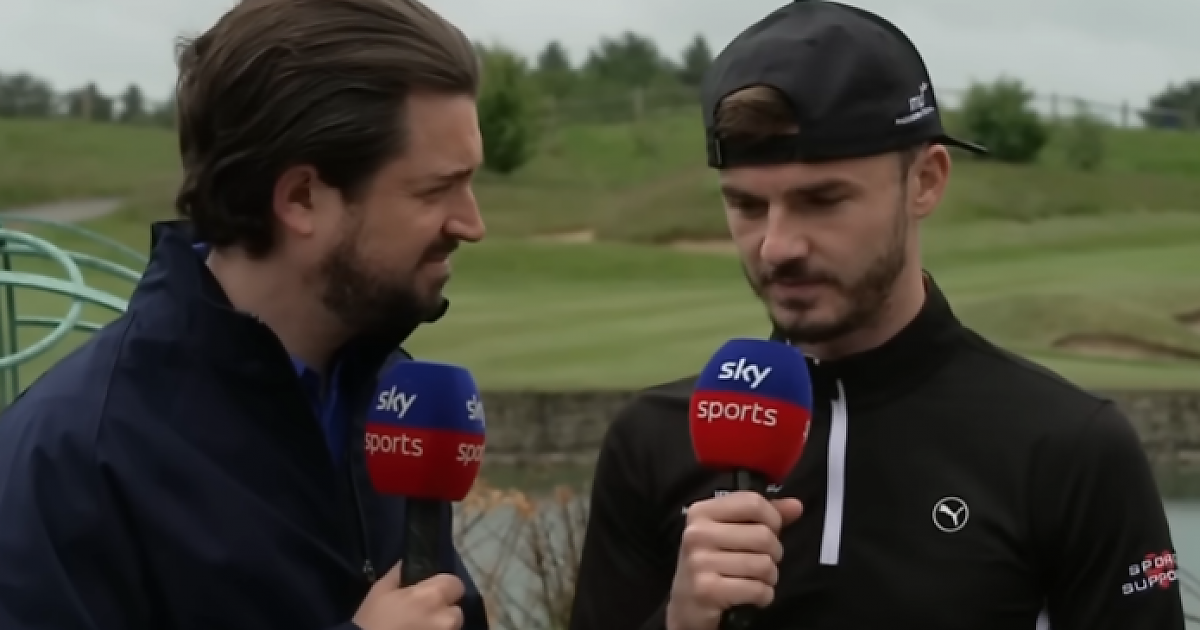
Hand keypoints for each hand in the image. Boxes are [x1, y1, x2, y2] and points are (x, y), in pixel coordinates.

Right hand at [352, 561, 464, 629]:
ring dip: (440, 627)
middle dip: (443, 611)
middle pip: (456, 611)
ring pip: (451, 629)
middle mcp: (446, 619)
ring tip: (419, 629)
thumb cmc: (373, 621)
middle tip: (423, 615)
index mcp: (433, 596)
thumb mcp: (381, 590)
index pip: (456, 584)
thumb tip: (409, 562)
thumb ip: (400, 573)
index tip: (430, 593)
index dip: (444, 587)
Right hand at [665, 492, 802, 629]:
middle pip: (763, 535)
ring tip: (757, 579)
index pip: (753, 502)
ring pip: (764, 564)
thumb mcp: (730, 533)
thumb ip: (763, 516)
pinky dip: (764, 596)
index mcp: (701, 512)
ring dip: (769, 577)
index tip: (769, 531)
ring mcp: (699, 562)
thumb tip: (796, 506)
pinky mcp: (707, 590)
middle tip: (762, 561)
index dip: (772, 518)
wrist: (686, 605)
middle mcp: (697, 533)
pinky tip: (753, 595)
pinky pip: (758, 589)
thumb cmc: (712, 563)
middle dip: (773, 553)